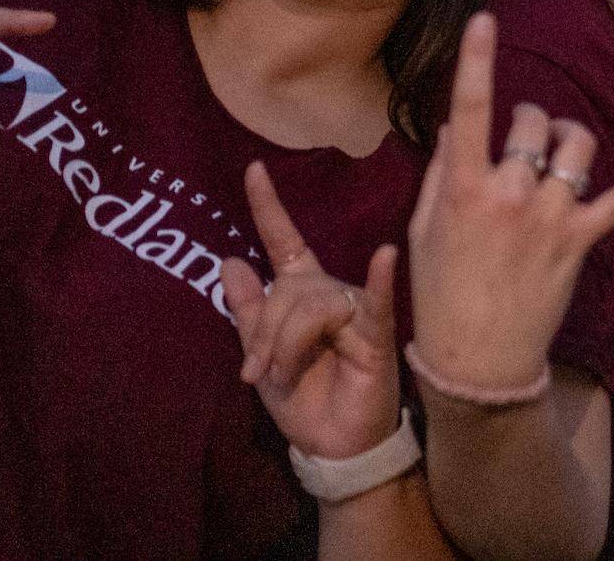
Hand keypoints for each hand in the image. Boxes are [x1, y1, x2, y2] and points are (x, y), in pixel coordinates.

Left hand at [222, 162, 403, 460]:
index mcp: (302, 291)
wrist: (332, 445)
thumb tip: (228, 259)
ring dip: (287, 345)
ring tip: (283, 376)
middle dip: (265, 333)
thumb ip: (247, 310)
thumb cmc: (303, 399)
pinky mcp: (376, 334)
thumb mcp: (261, 357)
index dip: (268, 206)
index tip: (252, 168)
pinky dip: (378, 278)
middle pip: (288, 290)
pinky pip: (374, 302)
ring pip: (311, 306)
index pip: (284, 240)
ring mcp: (355, 310)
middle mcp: (329, 291)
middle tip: (254, 373)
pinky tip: (384, 256)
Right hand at [407, 13, 613, 396]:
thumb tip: (458, 128)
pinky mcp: (581, 241)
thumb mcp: (424, 230)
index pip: (470, 111)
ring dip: (570, 138)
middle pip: (535, 123)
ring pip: (576, 147)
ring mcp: (551, 217)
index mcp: (466, 189)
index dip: (477, 61)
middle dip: (531, 118)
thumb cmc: (440, 294)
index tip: (485, 20)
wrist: (477, 361)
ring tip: (559, 152)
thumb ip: (443, 175)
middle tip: (521, 138)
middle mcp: (512, 195)